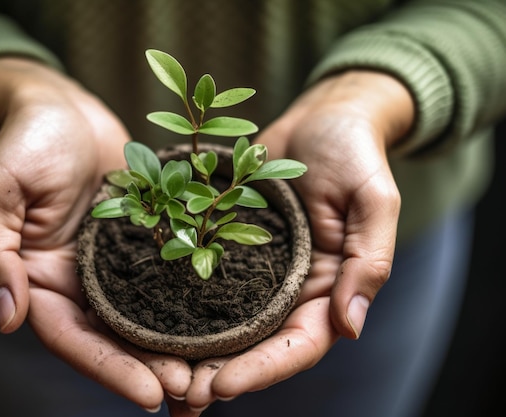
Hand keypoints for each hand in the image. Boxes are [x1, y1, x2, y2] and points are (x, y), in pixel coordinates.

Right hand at [0, 58, 192, 411]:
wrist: (64, 107)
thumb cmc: (26, 141)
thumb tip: (6, 319)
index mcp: (38, 278)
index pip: (71, 338)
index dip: (108, 369)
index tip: (150, 395)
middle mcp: (79, 280)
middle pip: (115, 337)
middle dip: (153, 367)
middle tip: (196, 390)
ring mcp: (114, 262)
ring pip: (148, 315)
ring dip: (180, 344)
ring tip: (219, 370)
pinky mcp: (144, 239)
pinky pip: (171, 273)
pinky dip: (195, 299)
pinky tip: (228, 316)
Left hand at [180, 70, 414, 410]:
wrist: (321, 117)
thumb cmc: (355, 154)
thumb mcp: (374, 201)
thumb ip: (367, 261)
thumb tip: (352, 326)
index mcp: (327, 288)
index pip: (298, 344)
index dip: (263, 370)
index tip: (222, 386)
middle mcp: (288, 288)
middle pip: (255, 345)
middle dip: (218, 374)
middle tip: (176, 395)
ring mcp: (255, 269)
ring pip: (223, 322)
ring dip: (191, 351)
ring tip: (153, 374)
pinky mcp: (227, 244)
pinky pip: (202, 277)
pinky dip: (177, 302)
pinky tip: (144, 316)